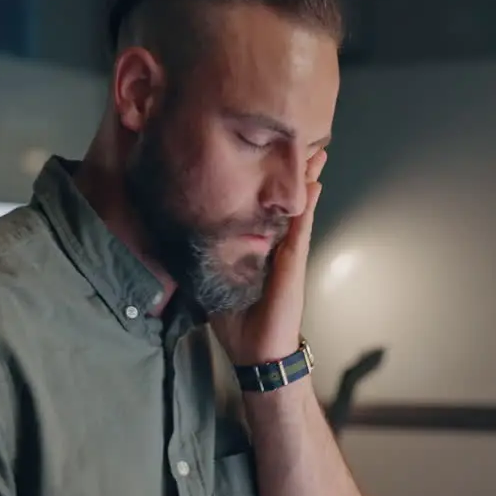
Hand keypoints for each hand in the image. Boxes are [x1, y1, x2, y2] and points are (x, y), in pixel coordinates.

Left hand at [211, 149, 327, 364]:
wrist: (258, 353)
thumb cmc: (238, 324)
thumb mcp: (215, 284)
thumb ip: (207, 262)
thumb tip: (179, 241)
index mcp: (259, 250)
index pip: (264, 208)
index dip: (267, 183)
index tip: (267, 155)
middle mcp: (277, 247)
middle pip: (288, 202)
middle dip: (294, 172)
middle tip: (303, 142)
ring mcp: (289, 253)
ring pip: (300, 208)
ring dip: (307, 180)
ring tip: (316, 153)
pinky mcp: (293, 263)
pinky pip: (301, 228)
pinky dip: (308, 206)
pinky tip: (313, 185)